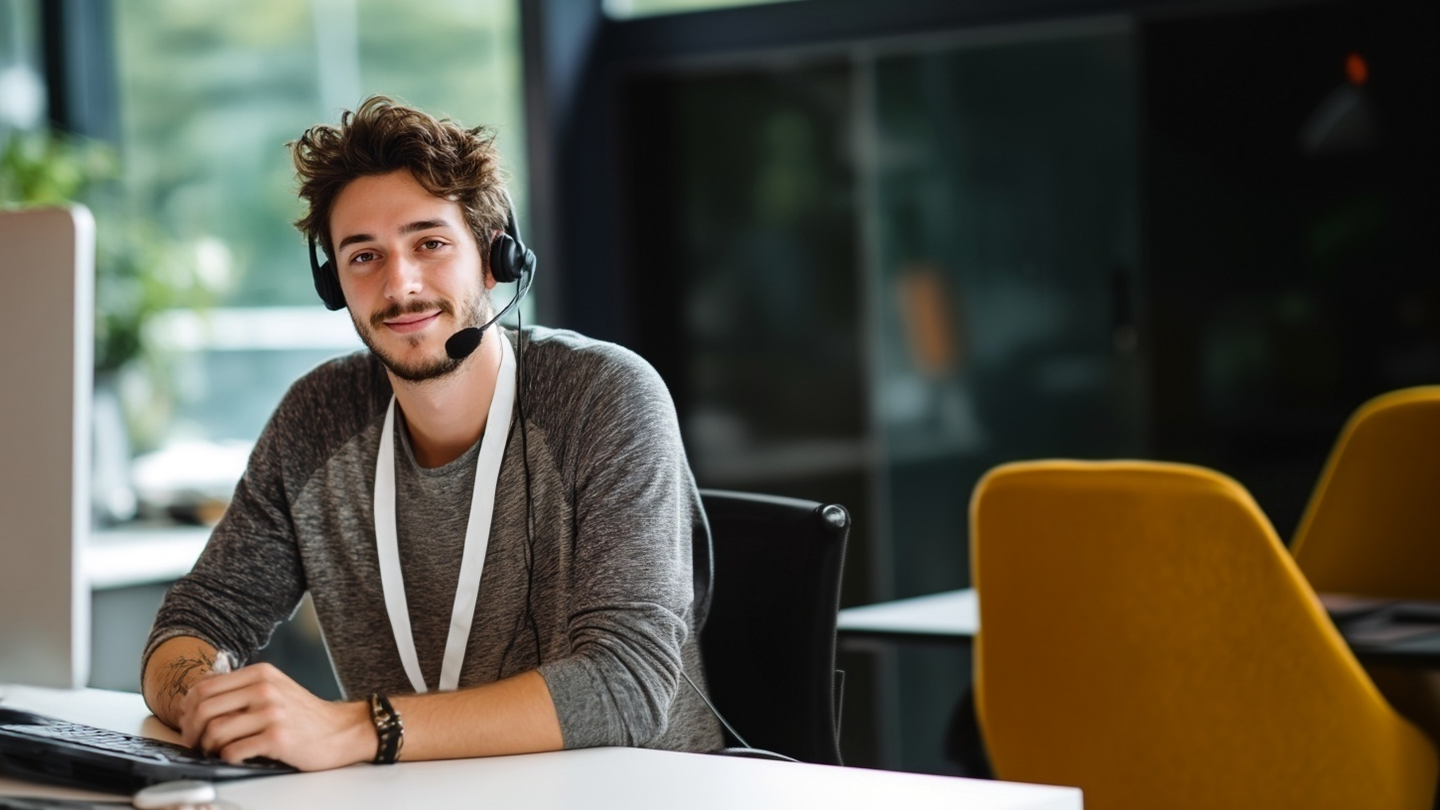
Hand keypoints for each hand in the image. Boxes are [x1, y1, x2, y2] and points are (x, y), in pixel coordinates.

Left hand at [177, 662, 372, 770]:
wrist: (339, 730)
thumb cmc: (302, 714)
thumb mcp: (274, 688)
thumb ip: (242, 689)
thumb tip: (198, 702)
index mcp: (260, 674)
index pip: (205, 687)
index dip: (187, 708)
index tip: (188, 721)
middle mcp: (265, 689)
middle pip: (204, 709)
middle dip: (191, 731)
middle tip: (194, 742)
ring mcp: (272, 713)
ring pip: (215, 732)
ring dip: (207, 747)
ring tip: (214, 752)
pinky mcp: (278, 738)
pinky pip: (233, 752)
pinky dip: (226, 758)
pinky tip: (235, 757)